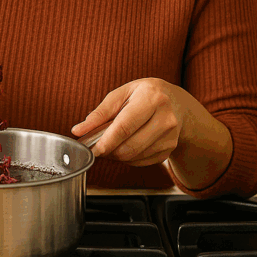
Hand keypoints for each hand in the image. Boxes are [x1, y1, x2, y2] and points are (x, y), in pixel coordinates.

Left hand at [70, 78, 184, 166]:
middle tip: (99, 146)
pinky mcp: (170, 149)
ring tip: (112, 143)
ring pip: (134, 157)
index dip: (106, 141)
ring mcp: (170, 136)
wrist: (177, 103)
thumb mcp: (122, 93)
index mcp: (152, 98)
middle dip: (109, 151)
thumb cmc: (145, 95)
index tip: (93, 149)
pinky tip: (127, 145)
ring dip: (117, 155)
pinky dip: (129, 158)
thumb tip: (79, 130)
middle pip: (129, 146)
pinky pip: (142, 162)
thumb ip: (100, 113)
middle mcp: (165, 118)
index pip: (125, 126)